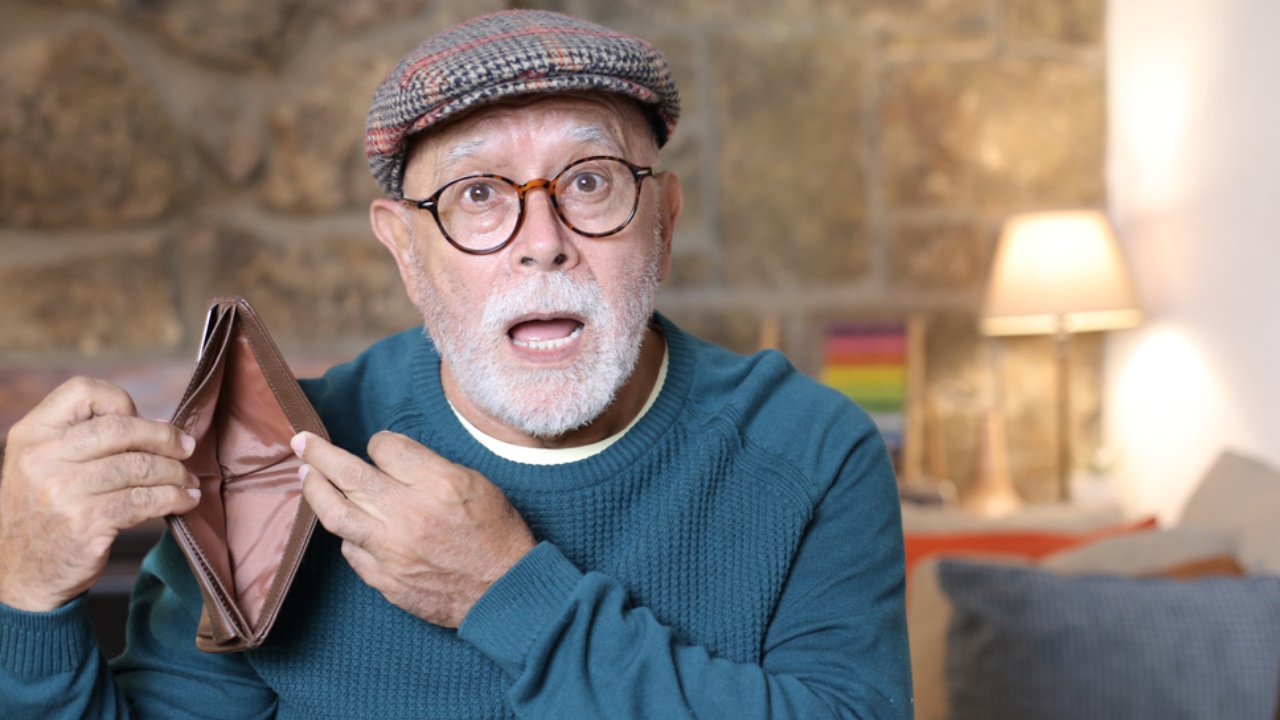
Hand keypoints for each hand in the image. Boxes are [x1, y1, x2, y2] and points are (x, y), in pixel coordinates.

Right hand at [0, 377, 200, 611]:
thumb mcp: (45, 467)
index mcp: (31, 434)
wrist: (23, 577)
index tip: (144, 421)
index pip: (82, 391)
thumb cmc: (45, 514)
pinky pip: (144, 501)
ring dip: (175, 472)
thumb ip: (89, 441)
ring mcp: (62, 491)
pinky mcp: (86, 523)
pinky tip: (185, 501)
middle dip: (164, 437)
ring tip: (188, 480)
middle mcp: (41, 458)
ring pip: (139, 466)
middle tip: (187, 448)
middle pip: (121, 427)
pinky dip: (173, 498)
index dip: (121, 401)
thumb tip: (162, 425)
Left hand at [292, 430, 534, 627]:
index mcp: (437, 483)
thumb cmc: (497, 534)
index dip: (380, 443)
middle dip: (320, 453)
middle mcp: (408, 513)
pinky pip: (350, 550)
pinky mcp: (384, 578)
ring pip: (335, 513)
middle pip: (349, 473)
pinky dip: (345, 533)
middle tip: (302, 441)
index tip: (381, 448)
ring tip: (305, 475)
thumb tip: (391, 455)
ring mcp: (391, 549)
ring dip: (314, 490)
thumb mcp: (477, 483)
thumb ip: (431, 466)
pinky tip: (345, 524)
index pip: (385, 447)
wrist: (505, 590)